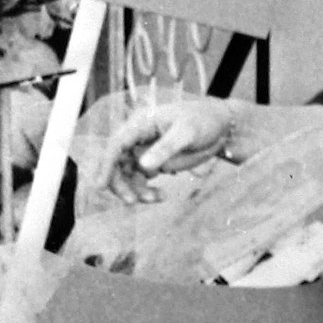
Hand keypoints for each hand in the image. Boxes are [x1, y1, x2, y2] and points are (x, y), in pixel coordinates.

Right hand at [93, 97, 235, 202]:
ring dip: (135, 190)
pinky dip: (146, 192)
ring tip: (157, 198)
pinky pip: (140, 181)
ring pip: (127, 175)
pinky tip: (162, 196)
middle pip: (116, 163)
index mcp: (142, 123)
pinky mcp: (153, 162)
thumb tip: (144, 166)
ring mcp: (144, 151)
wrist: (221, 126)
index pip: (116, 144)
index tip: (100, 186)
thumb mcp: (187, 132)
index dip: (106, 164)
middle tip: (132, 201)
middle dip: (121, 183)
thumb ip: (166, 148)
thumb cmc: (204, 121)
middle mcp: (138, 137)